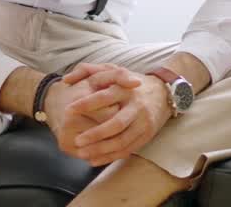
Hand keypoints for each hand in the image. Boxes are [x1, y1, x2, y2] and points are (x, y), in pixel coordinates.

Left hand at [55, 63, 172, 166]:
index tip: (68, 111)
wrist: (164, 93)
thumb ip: (89, 70)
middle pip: (116, 124)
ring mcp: (144, 122)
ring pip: (122, 140)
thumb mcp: (113, 71)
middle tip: (77, 141)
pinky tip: (94, 160)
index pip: (105, 97)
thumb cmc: (131, 83)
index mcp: (126, 89)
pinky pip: (128, 149)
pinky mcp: (147, 134)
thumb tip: (66, 79)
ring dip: (101, 149)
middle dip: (95, 134)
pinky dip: (110, 157)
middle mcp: (137, 106)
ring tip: (82, 153)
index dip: (86, 104)